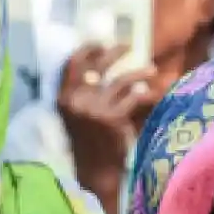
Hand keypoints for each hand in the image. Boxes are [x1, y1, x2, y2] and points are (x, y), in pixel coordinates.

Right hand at [56, 44, 160, 193]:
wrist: (95, 170)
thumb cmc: (87, 142)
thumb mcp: (75, 115)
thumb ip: (81, 94)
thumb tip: (98, 69)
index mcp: (62, 98)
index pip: (72, 64)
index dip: (88, 49)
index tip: (101, 42)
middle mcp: (76, 101)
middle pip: (97, 66)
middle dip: (115, 52)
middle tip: (128, 46)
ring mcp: (94, 109)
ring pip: (121, 80)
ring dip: (139, 72)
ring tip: (150, 70)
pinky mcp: (112, 118)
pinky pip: (132, 97)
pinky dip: (141, 94)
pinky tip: (147, 94)